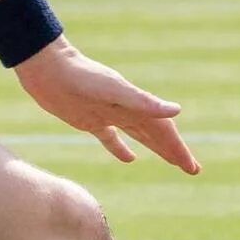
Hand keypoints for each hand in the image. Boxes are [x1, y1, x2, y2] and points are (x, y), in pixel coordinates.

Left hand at [14, 40, 199, 173]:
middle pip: (156, 135)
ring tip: (171, 162)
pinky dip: (121, 149)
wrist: (48, 69)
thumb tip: (177, 110)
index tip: (191, 167)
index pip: (164, 130)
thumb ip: (144, 102)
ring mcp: (109, 115)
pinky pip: (111, 138)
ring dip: (156, 149)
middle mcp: (126, 110)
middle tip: (192, 169)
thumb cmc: (81, 77)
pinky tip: (130, 160)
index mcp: (135, 104)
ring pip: (139, 135)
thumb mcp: (114, 90)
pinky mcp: (89, 120)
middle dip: (174, 151)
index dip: (178, 149)